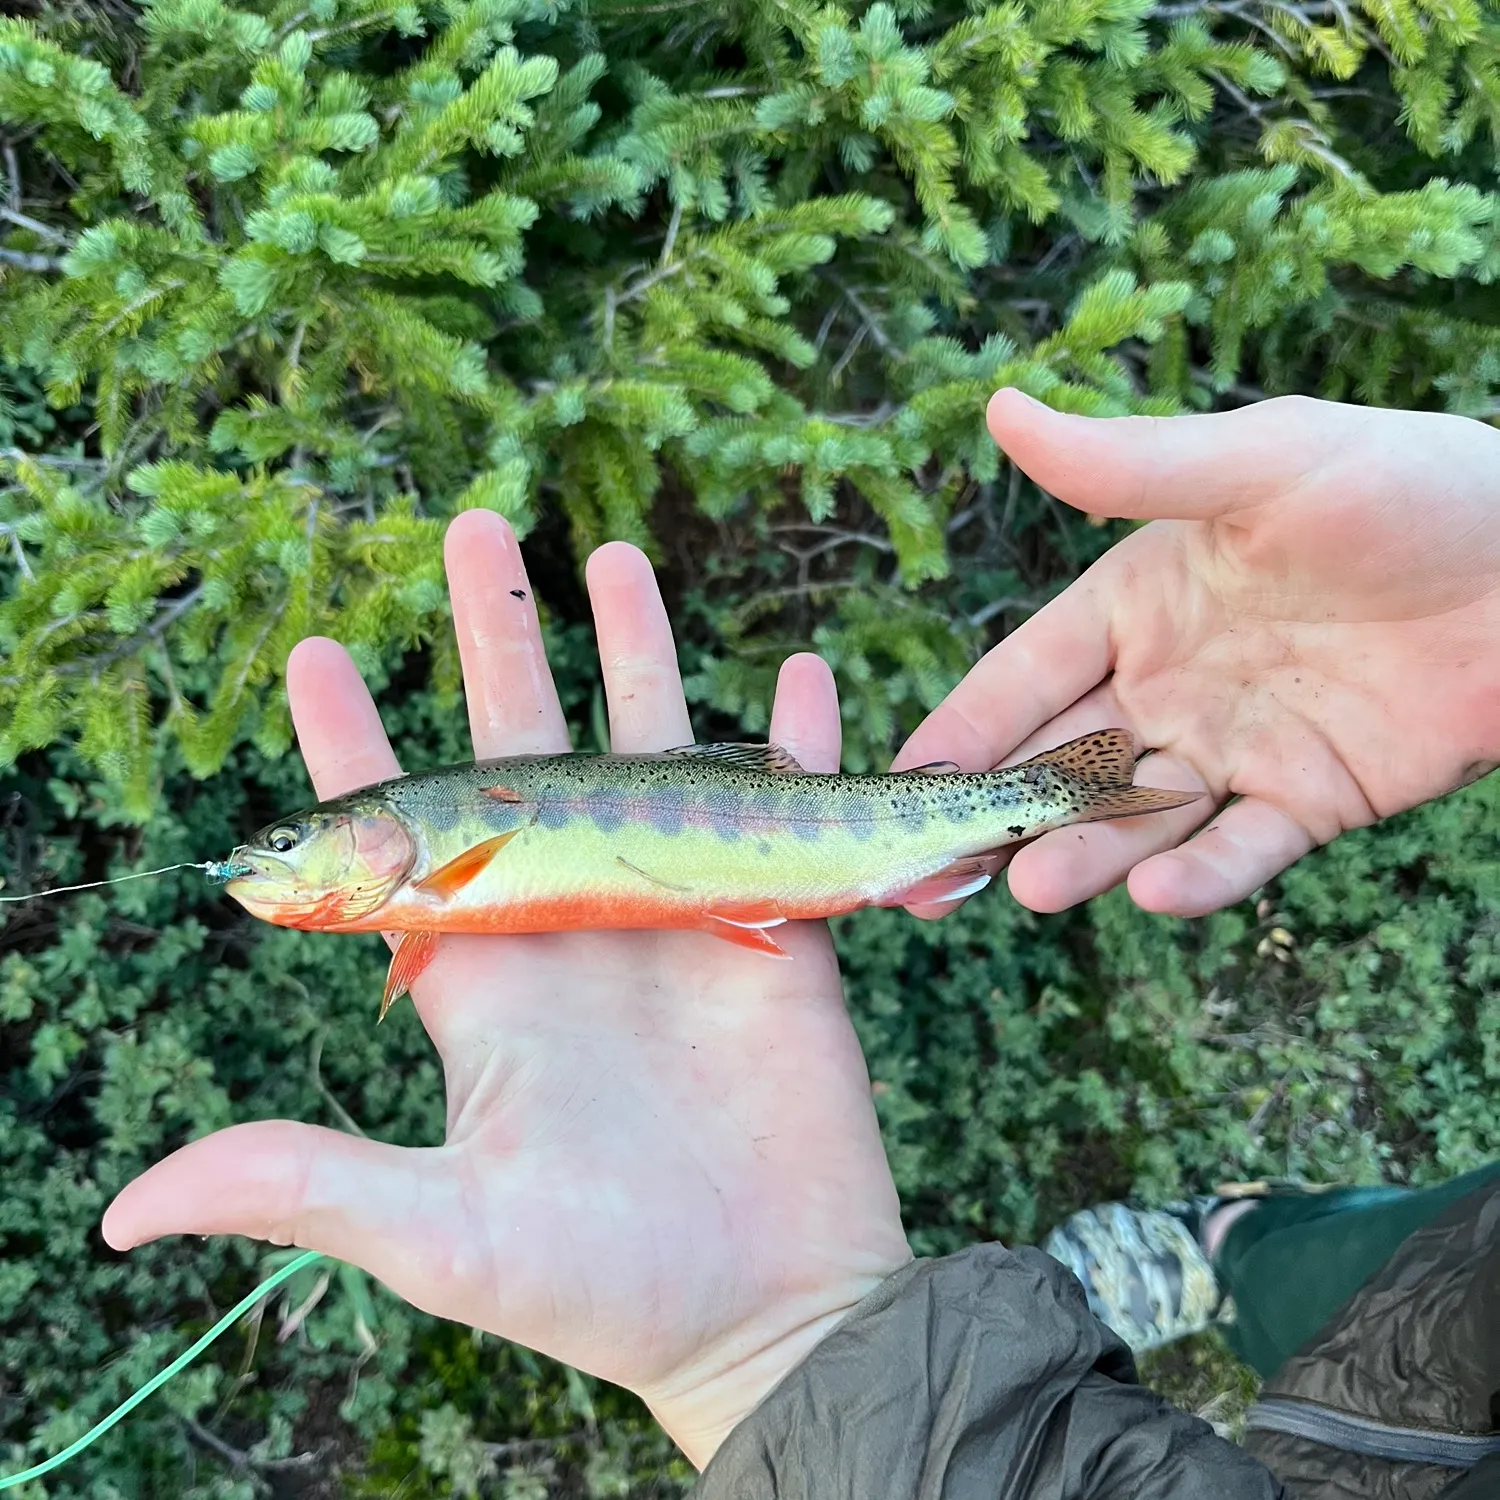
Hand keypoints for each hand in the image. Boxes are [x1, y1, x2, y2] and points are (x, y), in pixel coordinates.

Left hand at [103, 511, 911, 1467]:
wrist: (771, 1310)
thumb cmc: (604, 1285)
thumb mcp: (442, 1235)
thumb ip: (302, 1186)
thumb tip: (125, 1208)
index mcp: (487, 976)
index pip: (404, 833)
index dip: (355, 741)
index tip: (314, 648)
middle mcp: (575, 920)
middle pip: (529, 745)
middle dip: (497, 635)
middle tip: (476, 526)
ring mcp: (679, 911)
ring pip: (653, 744)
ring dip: (637, 650)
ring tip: (615, 558)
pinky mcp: (777, 926)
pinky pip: (787, 802)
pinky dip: (796, 737)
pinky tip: (800, 672)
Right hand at [896, 391, 1499, 918]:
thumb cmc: (1408, 486)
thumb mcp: (1262, 461)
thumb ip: (1128, 465)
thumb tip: (1000, 409)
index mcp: (1141, 602)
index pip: (1028, 672)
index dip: (965, 722)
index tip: (903, 774)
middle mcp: (1173, 682)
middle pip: (1062, 759)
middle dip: (997, 813)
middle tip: (931, 870)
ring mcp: (1239, 747)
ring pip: (1138, 817)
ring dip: (1083, 855)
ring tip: (1031, 889)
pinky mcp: (1313, 800)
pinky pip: (1243, 848)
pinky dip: (1202, 875)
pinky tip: (1156, 891)